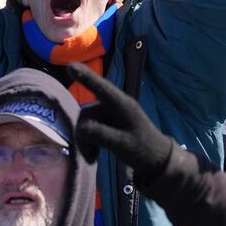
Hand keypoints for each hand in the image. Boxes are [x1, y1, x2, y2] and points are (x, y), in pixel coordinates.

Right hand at [69, 66, 175, 184]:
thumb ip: (102, 135)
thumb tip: (81, 128)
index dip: (85, 77)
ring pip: (87, 122)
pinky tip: (93, 155)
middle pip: (88, 112)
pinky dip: (89, 141)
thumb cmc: (143, 150)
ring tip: (92, 158)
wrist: (155, 160)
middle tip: (90, 157)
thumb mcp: (122, 145)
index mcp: (122, 105)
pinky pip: (90, 127)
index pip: (101, 88)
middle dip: (84, 134)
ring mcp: (110, 113)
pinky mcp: (107, 121)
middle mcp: (114, 105)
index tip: (70, 66)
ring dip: (86, 140)